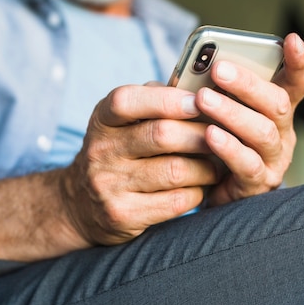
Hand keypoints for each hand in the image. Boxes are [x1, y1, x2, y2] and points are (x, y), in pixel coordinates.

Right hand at [60, 85, 216, 245]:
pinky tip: (201, 186)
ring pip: (175, 170)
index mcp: (102, 119)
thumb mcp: (123, 120)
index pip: (128, 101)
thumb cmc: (118, 150)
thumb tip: (202, 90)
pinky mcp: (123, 215)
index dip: (168, 100)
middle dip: (200, 133)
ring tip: (216, 164)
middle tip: (222, 135)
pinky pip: (176, 201)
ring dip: (206, 167)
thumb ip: (156, 101)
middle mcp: (101, 150)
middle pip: (161, 135)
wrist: (81, 203)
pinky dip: (198, 192)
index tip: (199, 101)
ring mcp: (109, 185)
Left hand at [196, 33, 303, 203]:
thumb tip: (193, 65)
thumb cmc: (209, 138)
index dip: (298, 61)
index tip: (291, 39)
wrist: (203, 186)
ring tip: (204, 99)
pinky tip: (209, 134)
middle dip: (247, 84)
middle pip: (276, 102)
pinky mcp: (258, 183)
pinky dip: (229, 147)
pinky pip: (248, 164)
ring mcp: (273, 159)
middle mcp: (281, 131)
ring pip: (263, 132)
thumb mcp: (213, 109)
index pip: (296, 81)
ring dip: (232, 113)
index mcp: (274, 107)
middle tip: (218, 69)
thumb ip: (212, 88)